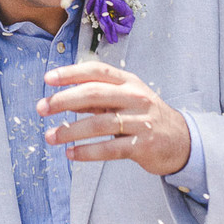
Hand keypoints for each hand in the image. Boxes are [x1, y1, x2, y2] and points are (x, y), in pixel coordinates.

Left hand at [38, 60, 191, 175]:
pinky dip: (87, 151)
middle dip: (63, 101)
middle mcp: (135, 97)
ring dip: (70, 131)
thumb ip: (96, 97)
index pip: (96, 70)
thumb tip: (62, 98)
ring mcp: (141, 121)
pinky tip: (71, 153)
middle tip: (42, 108)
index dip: (70, 73)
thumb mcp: (124, 98)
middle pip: (94, 94)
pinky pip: (110, 148)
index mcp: (128, 81)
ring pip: (99, 123)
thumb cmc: (144, 115)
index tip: (48, 79)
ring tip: (51, 137)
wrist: (182, 141)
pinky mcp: (143, 145)